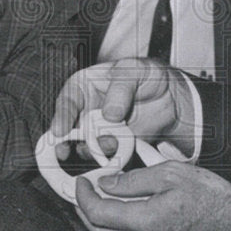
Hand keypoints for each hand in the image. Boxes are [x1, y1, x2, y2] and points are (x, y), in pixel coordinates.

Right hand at [52, 59, 195, 156]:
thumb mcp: (135, 70)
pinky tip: (115, 157)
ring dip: (92, 151)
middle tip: (65, 152)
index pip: (67, 100)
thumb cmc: (148, 76)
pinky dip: (108, 160)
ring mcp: (98, 130)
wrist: (170, 99)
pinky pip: (105, 157)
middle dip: (66, 142)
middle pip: (69, 128)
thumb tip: (109, 113)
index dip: (61, 115)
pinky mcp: (112, 146)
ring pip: (85, 146)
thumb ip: (121, 88)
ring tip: (107, 148)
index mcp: (84, 86)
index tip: (60, 130)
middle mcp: (86, 110)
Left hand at [73, 161, 230, 230]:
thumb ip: (133, 180)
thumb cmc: (212, 197)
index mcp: (147, 222)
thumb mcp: (170, 173)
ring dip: (104, 220)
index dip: (83, 196)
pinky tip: (128, 210)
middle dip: (86, 211)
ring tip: (104, 197)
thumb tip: (108, 184)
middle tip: (83, 193)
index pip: (98, 214)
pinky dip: (123, 227)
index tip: (81, 183)